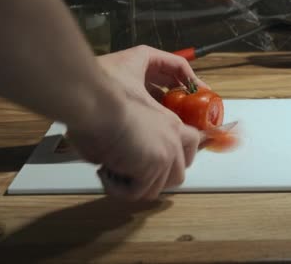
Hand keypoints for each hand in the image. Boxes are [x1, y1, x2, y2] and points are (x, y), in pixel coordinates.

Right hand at [66, 45, 207, 200]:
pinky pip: (136, 193)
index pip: (191, 146)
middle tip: (130, 172)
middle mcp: (174, 140)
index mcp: (171, 124)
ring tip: (112, 170)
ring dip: (133, 185)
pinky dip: (118, 189)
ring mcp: (166, 155)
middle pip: (178, 175)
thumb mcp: (129, 111)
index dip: (174, 160)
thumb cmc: (106, 98)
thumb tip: (124, 149)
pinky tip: (105, 173)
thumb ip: (137, 132)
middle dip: (154, 179)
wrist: (99, 101)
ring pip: (157, 188)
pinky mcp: (152, 168)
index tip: (154, 165)